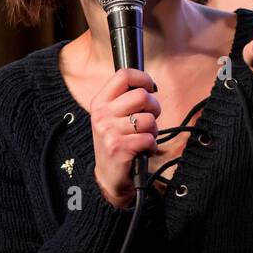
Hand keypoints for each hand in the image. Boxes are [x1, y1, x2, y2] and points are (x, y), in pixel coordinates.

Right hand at [89, 67, 160, 208]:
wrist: (108, 176)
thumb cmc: (117, 142)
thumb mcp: (112, 117)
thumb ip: (125, 99)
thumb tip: (148, 85)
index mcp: (99, 102)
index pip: (123, 75)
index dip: (143, 79)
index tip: (151, 88)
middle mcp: (101, 114)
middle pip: (141, 96)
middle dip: (153, 108)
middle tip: (148, 119)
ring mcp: (109, 131)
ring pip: (149, 119)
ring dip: (153, 131)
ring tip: (142, 138)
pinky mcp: (119, 148)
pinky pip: (149, 138)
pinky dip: (151, 146)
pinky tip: (142, 150)